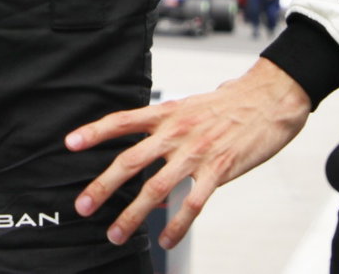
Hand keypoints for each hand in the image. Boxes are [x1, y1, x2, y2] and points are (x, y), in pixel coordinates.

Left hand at [65, 59, 309, 249]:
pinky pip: (193, 204)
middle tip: (83, 205)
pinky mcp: (219, 169)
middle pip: (131, 160)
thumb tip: (145, 155)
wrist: (269, 99)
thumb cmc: (228, 105)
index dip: (95, 131)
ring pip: (156, 187)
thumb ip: (165, 129)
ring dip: (133, 214)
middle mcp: (176, 132)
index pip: (123, 120)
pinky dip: (177, 225)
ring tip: (116, 233)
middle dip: (103, 185)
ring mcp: (197, 152)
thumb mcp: (189, 107)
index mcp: (167, 113)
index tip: (70, 143)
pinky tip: (165, 240)